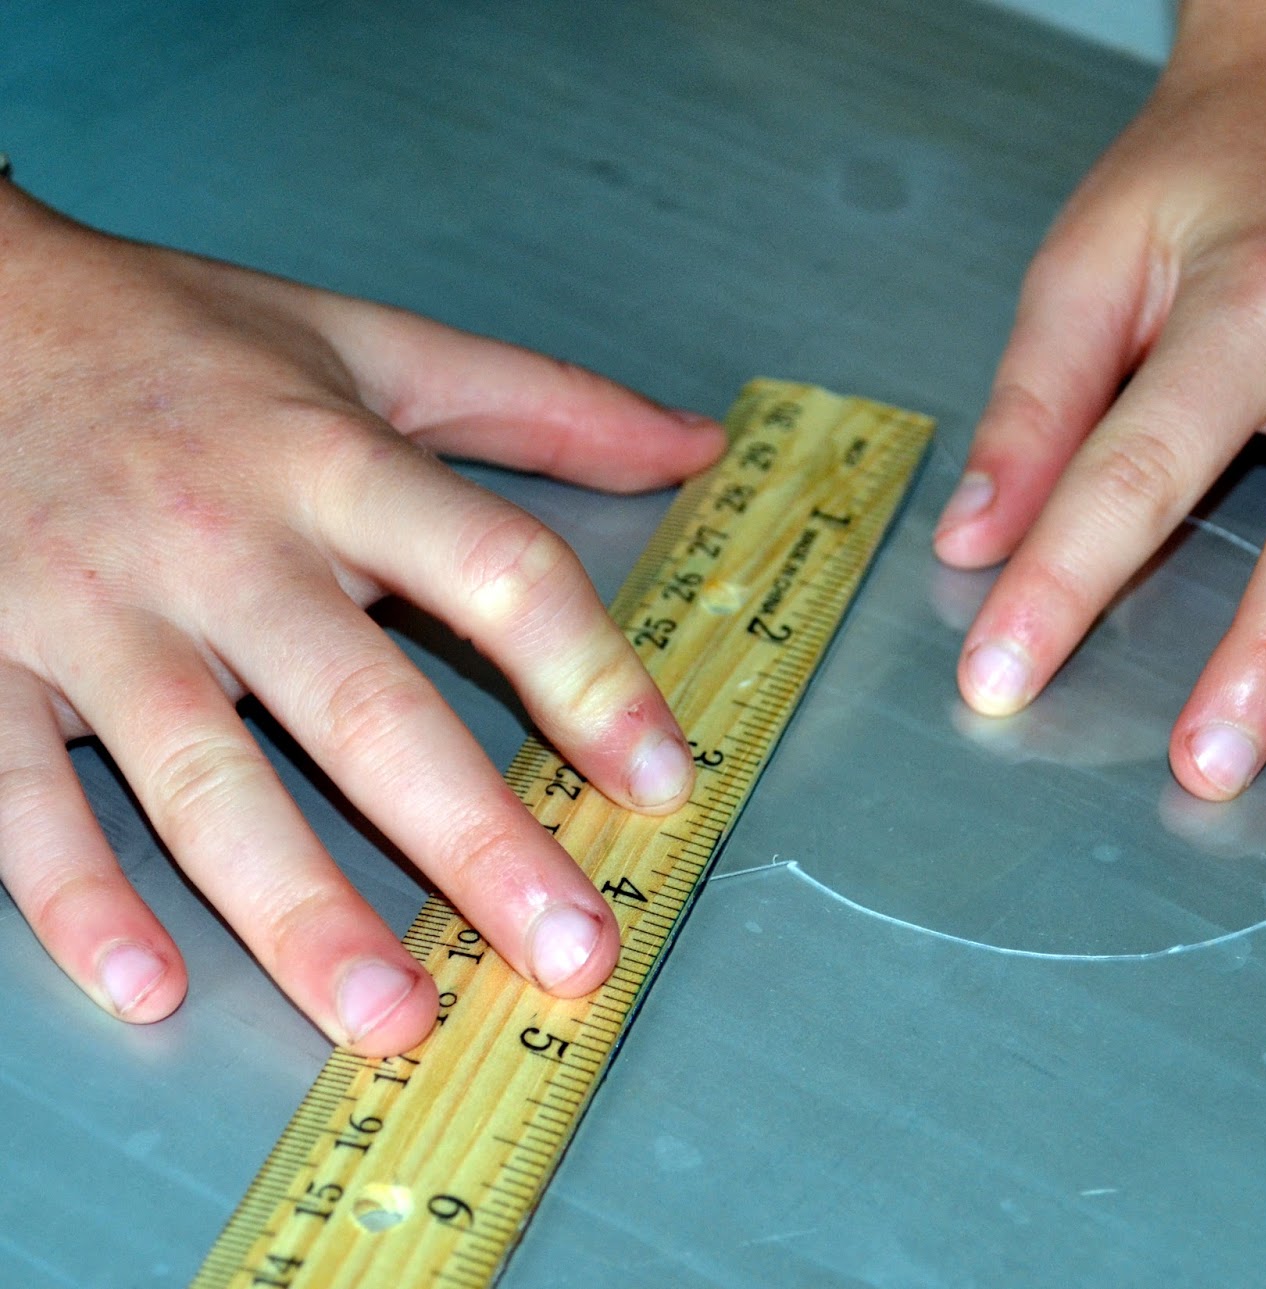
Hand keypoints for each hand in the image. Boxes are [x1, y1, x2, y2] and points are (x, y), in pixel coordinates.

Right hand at [0, 184, 724, 1054]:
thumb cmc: (181, 341)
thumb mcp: (373, 346)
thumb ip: (542, 403)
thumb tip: (694, 446)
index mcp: (333, 464)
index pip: (495, 571)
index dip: (592, 675)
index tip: (660, 778)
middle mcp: (222, 545)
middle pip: (368, 707)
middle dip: (475, 841)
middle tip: (568, 952)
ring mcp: (95, 613)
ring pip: (205, 780)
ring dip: (300, 910)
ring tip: (390, 1016)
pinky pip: (18, 795)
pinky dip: (75, 896)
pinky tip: (150, 986)